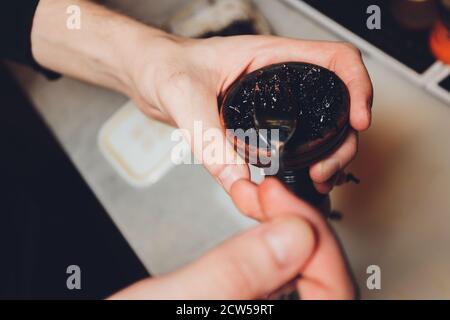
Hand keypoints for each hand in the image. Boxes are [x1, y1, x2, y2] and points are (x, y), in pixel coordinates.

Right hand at [109, 178, 354, 299]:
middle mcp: (287, 317)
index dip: (311, 232)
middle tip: (263, 192)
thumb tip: (295, 234)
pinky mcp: (254, 301)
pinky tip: (255, 221)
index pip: (332, 283)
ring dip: (284, 224)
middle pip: (323, 271)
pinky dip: (270, 238)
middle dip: (295, 221)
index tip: (274, 197)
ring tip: (257, 197)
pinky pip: (282, 270)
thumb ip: (235, 274)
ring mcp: (274, 307)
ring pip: (304, 267)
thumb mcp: (173, 303)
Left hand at [129, 35, 372, 193]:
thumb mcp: (184, 97)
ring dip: (330, 149)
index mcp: (271, 56)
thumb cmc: (165, 67)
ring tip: (320, 176)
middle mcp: (279, 77)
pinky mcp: (261, 119)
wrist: (149, 76)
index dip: (358, 86)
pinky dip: (308, 156)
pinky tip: (301, 174)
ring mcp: (274, 99)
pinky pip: (298, 135)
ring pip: (321, 121)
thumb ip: (209, 138)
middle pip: (337, 99)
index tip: (358, 119)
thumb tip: (238, 179)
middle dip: (345, 135)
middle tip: (329, 167)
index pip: (336, 59)